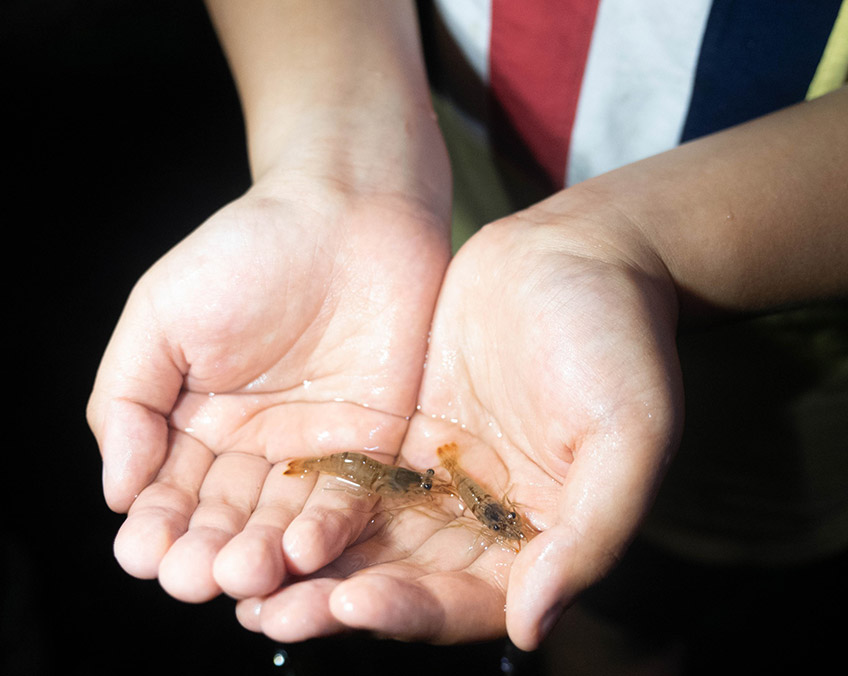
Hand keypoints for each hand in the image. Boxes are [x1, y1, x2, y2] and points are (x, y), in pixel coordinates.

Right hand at [86, 169, 449, 603]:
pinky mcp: (372, 445)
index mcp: (194, 422)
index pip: (167, 492)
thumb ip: (126, 399)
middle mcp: (253, 447)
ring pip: (282, 522)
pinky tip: (301, 551)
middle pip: (224, 519)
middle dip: (204, 552)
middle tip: (194, 578)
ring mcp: (313, 449)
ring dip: (262, 554)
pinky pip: (348, 501)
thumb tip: (115, 490)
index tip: (143, 554)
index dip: (154, 526)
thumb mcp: (160, 315)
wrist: (347, 213)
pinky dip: (325, 531)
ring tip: (244, 574)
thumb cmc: (247, 252)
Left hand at [237, 191, 683, 648]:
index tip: (353, 601)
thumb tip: (532, 629)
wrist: (581, 253)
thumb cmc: (620, 339)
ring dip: (308, 564)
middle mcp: (484, 519)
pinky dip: (307, 502)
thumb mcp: (629, 434)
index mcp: (540, 536)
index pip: (470, 601)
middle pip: (404, 581)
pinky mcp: (403, 433)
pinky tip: (255, 510)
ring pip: (366, 538)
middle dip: (337, 601)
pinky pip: (350, 478)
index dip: (413, 611)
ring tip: (238, 579)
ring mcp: (438, 476)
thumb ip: (591, 533)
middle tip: (266, 612)